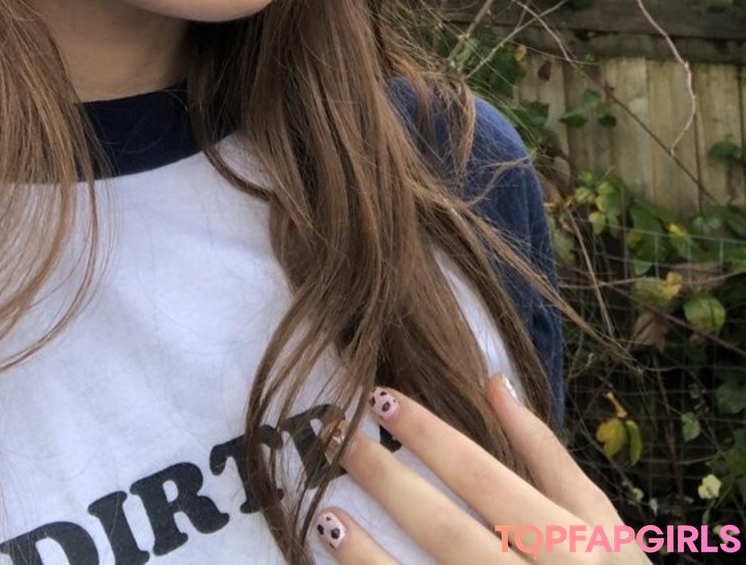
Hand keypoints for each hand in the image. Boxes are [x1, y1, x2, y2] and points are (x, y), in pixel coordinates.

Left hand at [312, 376, 646, 561]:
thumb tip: (493, 382)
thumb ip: (546, 455)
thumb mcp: (602, 523)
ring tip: (325, 515)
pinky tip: (346, 562)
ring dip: (367, 557)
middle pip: (444, 530)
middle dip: (385, 481)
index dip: (428, 436)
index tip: (380, 397)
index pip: (483, 477)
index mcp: (570, 544)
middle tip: (335, 437)